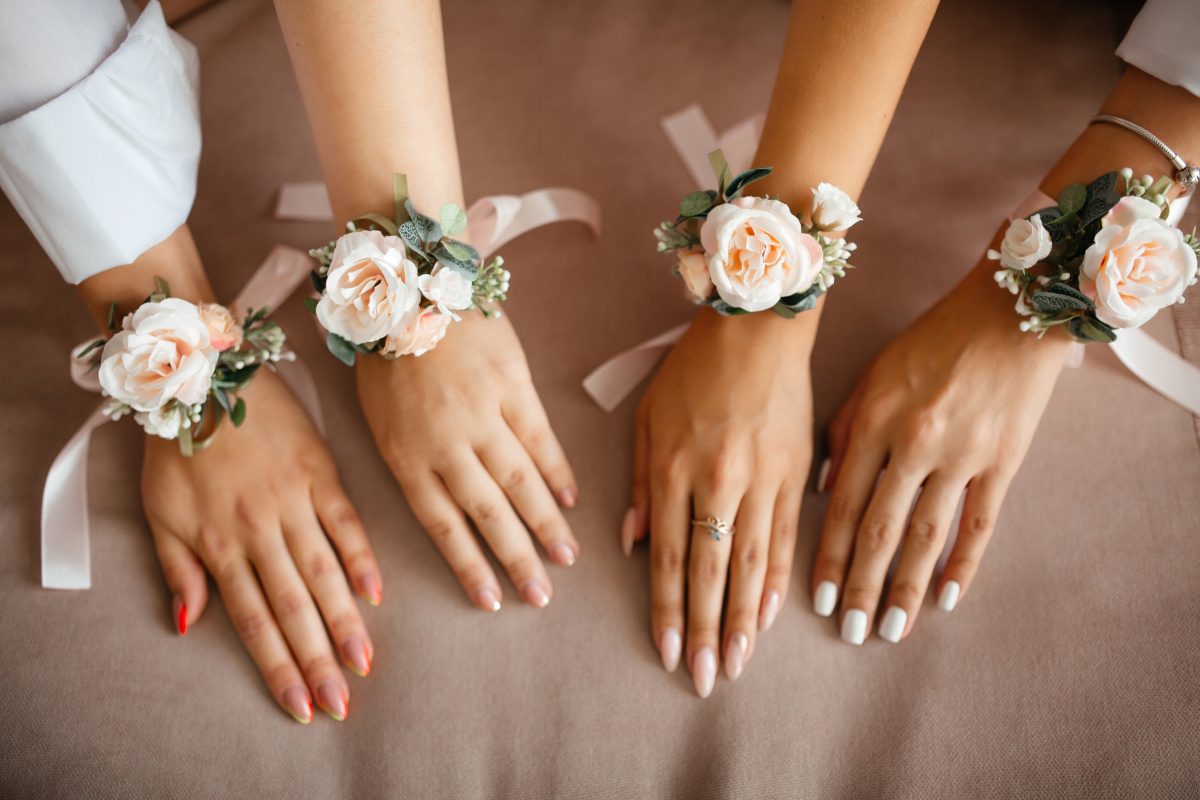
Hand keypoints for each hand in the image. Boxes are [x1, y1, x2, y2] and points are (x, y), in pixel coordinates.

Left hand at [143, 369, 381, 723]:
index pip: (255, 620)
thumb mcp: (160, 512)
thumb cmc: (177, 448)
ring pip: (324, 574)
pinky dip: (362, 558)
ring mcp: (294, 500)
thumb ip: (178, 570)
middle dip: (318, 660)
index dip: (278, 666)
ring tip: (364, 662)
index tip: (299, 704)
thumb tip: (190, 626)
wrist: (206, 377)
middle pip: (294, 607)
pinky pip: (346, 522)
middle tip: (341, 702)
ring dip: (345, 622)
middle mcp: (261, 530)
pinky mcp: (321, 472)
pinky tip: (376, 594)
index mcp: (220, 544)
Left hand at [356, 311, 578, 611]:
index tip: (492, 600)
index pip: (443, 525)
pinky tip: (572, 501)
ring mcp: (483, 415)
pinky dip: (557, 472)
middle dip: (516, 559)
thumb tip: (447, 499)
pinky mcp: (512, 385)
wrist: (409, 284)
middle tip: (541, 596)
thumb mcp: (378, 413)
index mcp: (406, 455)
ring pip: (520, 483)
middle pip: (487, 513)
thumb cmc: (387, 350)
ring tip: (567, 559)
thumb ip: (412, 457)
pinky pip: (539, 438)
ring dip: (546, 524)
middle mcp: (445, 444)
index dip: (469, 565)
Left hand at [627, 308, 813, 696]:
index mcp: (674, 469)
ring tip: (737, 664)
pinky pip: (787, 539)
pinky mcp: (796, 475)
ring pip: (750, 565)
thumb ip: (640, 485)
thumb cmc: (694, 368)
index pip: (667, 557)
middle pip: (709, 572)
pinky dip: (777, 581)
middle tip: (704, 680)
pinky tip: (770, 616)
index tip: (667, 653)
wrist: (760, 324)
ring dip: (741, 620)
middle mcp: (718, 483)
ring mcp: (762, 481)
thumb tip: (631, 544)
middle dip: (704, 631)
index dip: (666, 610)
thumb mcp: (648, 418)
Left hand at [814, 253, 1071, 644]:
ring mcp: (961, 454)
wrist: (1010, 311)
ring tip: (890, 628)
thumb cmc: (931, 341)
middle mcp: (911, 442)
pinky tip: (948, 599)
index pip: (840, 504)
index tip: (814, 601)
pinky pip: (980, 523)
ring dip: (905, 587)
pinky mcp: (1004, 459)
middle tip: (848, 633)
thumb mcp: (872, 375)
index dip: (827, 557)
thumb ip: (843, 432)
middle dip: (859, 585)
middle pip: (879, 529)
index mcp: (872, 422)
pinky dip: (963, 564)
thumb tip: (821, 493)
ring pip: (926, 535)